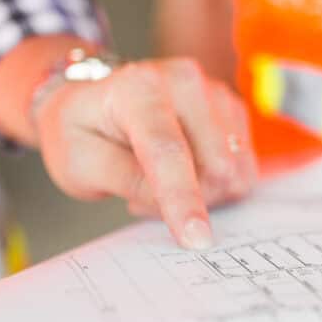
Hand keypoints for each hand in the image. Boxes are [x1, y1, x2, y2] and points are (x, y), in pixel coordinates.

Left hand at [35, 58, 257, 248]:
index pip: (168, 151)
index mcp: (140, 87)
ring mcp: (215, 94)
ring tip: (159, 182)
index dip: (183, 198)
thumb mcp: (80, 163)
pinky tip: (184, 172)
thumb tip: (172, 201)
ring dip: (202, 193)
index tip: (197, 239)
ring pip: (233, 171)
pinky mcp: (233, 111)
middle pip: (215, 165)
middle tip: (143, 197)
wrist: (96, 102)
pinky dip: (215, 183)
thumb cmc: (82, 132)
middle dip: (188, 199)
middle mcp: (186, 81)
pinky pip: (241, 168)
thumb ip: (125, 180)